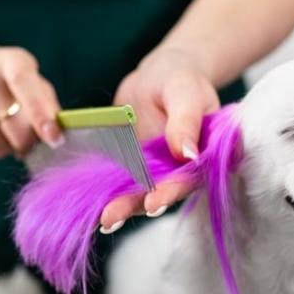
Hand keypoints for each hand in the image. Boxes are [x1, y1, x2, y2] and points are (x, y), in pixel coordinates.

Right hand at [0, 41, 63, 161]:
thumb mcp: (23, 74)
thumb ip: (45, 101)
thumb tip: (55, 136)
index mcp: (10, 60)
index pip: (25, 84)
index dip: (41, 113)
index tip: (54, 138)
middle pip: (15, 130)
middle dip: (27, 143)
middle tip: (25, 138)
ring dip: (5, 148)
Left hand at [100, 47, 219, 230]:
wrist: (158, 75)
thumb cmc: (181, 78)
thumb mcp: (185, 92)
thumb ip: (186, 121)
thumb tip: (188, 154)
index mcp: (204, 155)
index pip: (189, 178)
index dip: (171, 192)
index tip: (153, 204)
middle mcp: (181, 169)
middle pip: (160, 193)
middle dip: (135, 206)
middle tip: (111, 219)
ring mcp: (156, 170)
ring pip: (138, 192)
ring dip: (119, 206)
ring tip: (100, 218)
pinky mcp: (133, 166)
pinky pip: (119, 180)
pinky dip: (106, 191)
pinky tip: (89, 204)